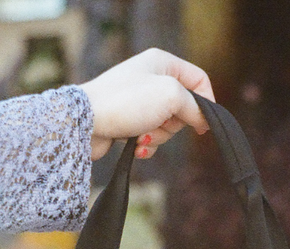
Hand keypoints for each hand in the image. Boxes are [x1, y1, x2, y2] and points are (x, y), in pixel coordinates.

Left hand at [79, 48, 214, 159]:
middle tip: (160, 124)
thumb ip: (195, 107)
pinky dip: (146, 144)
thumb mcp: (171, 96)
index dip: (206, 102)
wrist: (84, 122)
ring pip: (167, 125)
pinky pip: (150, 136)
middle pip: (183, 106)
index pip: (199, 79)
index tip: (204, 124)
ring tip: (141, 135)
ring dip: (159, 136)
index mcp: (162, 62)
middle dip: (175, 123)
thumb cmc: (126, 102)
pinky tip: (135, 146)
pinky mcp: (128, 121)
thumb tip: (205, 121)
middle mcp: (150, 78)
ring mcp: (138, 100)